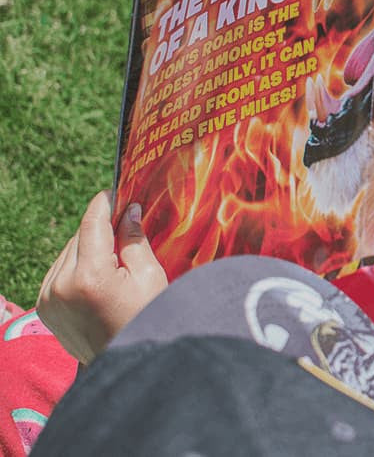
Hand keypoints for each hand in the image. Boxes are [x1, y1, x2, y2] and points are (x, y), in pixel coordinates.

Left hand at [37, 191, 167, 363]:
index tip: (114, 191)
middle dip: (100, 229)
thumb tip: (128, 211)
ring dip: (88, 248)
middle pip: (79, 237)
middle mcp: (60, 285)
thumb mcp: (149, 276)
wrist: (126, 363)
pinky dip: (76, 266)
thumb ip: (134, 240)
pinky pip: (58, 271)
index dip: (103, 204)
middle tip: (124, 225)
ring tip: (113, 258)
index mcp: (89, 276)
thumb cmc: (146, 319)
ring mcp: (48, 298)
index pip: (91, 224)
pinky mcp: (43, 307)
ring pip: (67, 253)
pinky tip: (98, 275)